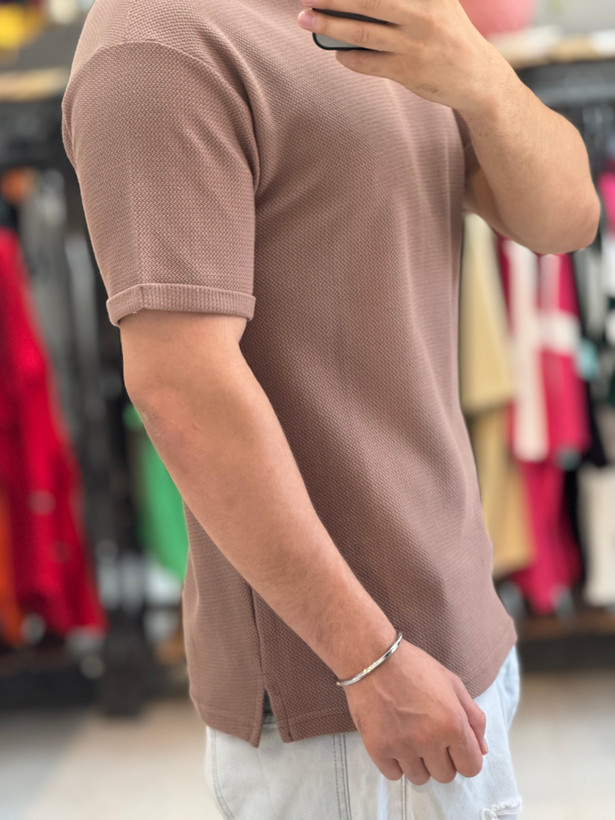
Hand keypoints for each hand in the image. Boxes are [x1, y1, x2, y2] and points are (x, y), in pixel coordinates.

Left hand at [296, 0, 507, 117]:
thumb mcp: (440, 2)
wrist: (478, 78)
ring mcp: (413, 45)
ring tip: (306, 19)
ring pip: (361, 32)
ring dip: (329, 25)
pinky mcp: (407, 71)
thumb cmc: (450, 36)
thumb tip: (357, 3)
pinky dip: (348, 57)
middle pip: (366, 1)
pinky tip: (337, 52)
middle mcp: (421, 14)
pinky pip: (367, 63)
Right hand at [341, 638, 488, 783]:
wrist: (372, 657)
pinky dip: (395, 762)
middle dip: (441, 759)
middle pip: (445, 776)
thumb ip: (473, 717)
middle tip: (428, 734)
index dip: (465, 757)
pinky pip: (394, 775)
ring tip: (409, 735)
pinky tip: (393, 739)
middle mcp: (429, 740)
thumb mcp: (452, 682)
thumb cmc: (413, 666)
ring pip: (420, 778)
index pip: (471, 767)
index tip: (454, 746)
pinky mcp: (378, 749)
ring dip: (418, 762)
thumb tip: (482, 749)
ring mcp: (402, 747)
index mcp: (453, 724)